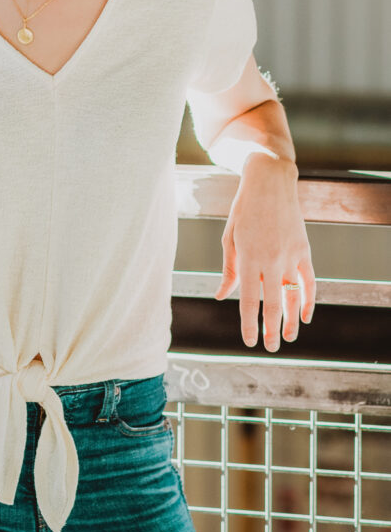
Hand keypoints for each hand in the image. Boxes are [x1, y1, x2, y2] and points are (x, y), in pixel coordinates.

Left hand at [215, 155, 315, 351]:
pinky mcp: (304, 250)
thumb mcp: (229, 239)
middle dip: (271, 329)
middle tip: (269, 348)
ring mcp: (290, 255)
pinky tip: (305, 316)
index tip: (249, 342)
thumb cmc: (244, 211)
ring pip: (293, 297)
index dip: (249, 323)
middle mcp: (270, 260)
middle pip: (273, 304)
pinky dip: (309, 300)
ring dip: (292, 321)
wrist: (270, 183)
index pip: (248, 300)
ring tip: (288, 338)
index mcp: (248, 258)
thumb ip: (228, 270)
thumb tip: (222, 296)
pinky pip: (309, 281)